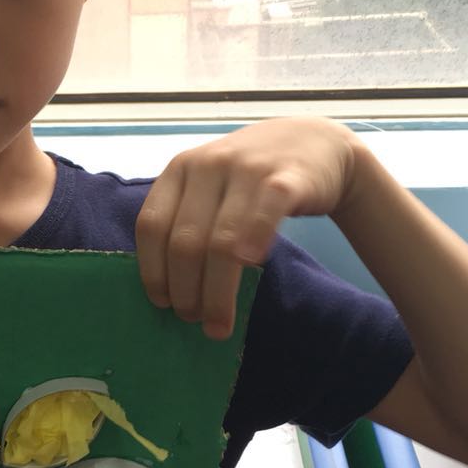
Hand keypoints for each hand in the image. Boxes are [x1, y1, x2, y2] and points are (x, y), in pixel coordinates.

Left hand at [136, 118, 358, 339]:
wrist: (315, 143)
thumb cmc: (252, 177)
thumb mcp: (210, 185)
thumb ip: (187, 219)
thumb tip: (168, 290)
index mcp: (180, 169)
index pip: (152, 225)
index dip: (153, 270)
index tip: (162, 304)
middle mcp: (208, 165)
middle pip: (185, 241)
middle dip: (185, 290)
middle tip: (192, 320)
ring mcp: (247, 169)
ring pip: (222, 241)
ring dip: (217, 292)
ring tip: (218, 324)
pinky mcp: (287, 178)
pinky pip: (264, 217)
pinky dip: (253, 245)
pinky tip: (251, 271)